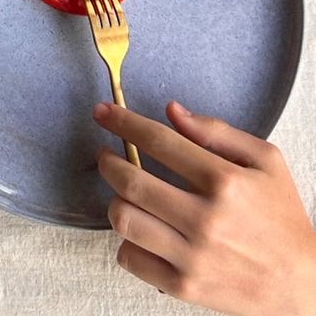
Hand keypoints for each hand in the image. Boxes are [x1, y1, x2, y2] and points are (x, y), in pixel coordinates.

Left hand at [95, 101, 315, 315]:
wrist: (303, 284)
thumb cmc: (283, 219)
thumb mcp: (265, 162)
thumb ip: (217, 131)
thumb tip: (172, 111)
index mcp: (224, 181)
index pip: (158, 140)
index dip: (122, 121)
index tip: (103, 112)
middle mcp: (205, 218)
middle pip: (131, 180)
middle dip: (108, 160)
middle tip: (106, 155)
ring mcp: (193, 256)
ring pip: (124, 219)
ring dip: (115, 200)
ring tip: (124, 194)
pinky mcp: (185, 287)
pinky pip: (131, 259)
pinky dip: (126, 241)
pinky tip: (140, 231)